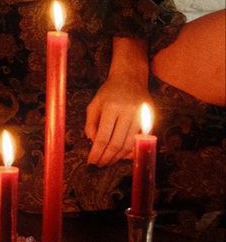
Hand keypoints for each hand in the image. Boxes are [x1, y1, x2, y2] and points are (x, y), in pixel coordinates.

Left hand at [85, 37, 150, 166]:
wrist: (130, 78)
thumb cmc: (109, 92)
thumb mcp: (95, 104)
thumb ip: (91, 123)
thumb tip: (93, 143)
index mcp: (112, 107)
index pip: (104, 137)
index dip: (97, 152)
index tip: (91, 160)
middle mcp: (128, 112)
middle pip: (117, 144)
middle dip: (107, 157)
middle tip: (100, 164)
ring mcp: (141, 116)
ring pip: (129, 144)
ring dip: (118, 157)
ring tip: (108, 161)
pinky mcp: (150, 120)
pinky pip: (140, 140)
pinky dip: (131, 150)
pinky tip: (122, 155)